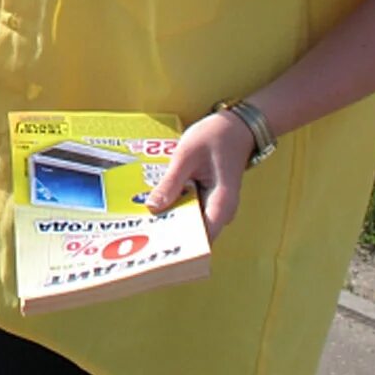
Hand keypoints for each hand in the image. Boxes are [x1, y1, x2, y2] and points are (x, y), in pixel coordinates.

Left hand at [145, 110, 255, 241]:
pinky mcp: (207, 200)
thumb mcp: (186, 156)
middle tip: (139, 231)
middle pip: (193, 233)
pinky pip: (189, 210)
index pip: (202, 238)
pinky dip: (174, 206)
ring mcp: (215, 206)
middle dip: (168, 232)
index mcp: (222, 204)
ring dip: (169, 219)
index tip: (155, 247)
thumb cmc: (214, 137)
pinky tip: (155, 201)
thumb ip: (171, 183)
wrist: (235, 127)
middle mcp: (221, 211)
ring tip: (141, 219)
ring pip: (190, 222)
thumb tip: (153, 208)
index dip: (179, 246)